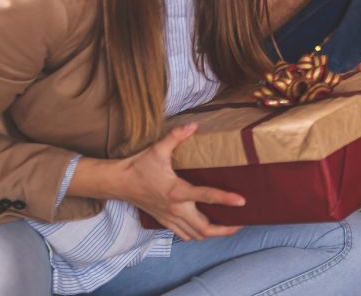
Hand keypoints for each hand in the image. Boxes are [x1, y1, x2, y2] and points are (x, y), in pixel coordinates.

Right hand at [112, 124, 244, 240]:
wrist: (118, 183)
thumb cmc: (138, 166)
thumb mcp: (157, 148)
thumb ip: (176, 136)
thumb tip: (194, 125)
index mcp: (176, 191)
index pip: (206, 196)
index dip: (226, 199)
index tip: (242, 202)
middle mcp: (175, 209)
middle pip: (203, 228)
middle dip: (224, 229)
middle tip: (241, 222)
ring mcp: (169, 217)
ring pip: (194, 235)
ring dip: (212, 234)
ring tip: (229, 227)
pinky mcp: (164, 220)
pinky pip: (183, 234)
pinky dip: (196, 234)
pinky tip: (205, 228)